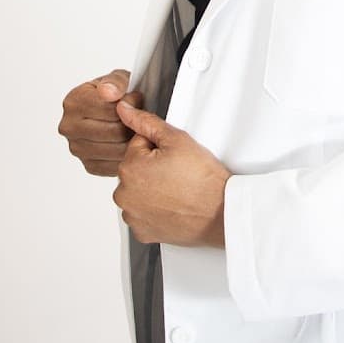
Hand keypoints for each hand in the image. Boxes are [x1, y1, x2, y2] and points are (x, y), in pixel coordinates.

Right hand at [58, 69, 142, 176]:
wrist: (112, 110)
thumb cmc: (115, 94)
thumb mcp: (118, 79)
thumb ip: (115, 82)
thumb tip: (108, 92)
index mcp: (73, 102)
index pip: (110, 109)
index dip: (130, 104)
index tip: (136, 98)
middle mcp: (69, 127)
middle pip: (115, 131)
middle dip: (132, 123)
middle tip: (139, 116)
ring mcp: (77, 148)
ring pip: (117, 149)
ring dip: (132, 140)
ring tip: (135, 127)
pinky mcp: (89, 165)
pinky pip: (115, 164)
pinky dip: (127, 156)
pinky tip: (128, 141)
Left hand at [112, 101, 232, 248]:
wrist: (219, 212)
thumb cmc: (202, 179)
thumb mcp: (177, 139)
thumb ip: (145, 121)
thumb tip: (124, 110)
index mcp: (128, 168)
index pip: (138, 145)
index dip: (159, 147)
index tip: (174, 158)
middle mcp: (124, 194)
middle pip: (135, 169)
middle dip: (153, 167)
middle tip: (178, 173)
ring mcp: (132, 215)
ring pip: (138, 191)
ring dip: (152, 188)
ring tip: (176, 189)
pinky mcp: (141, 232)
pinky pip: (142, 213)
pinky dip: (154, 209)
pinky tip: (172, 205)